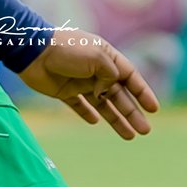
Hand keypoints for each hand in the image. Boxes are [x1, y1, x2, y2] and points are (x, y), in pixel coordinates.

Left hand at [17, 31, 159, 138]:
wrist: (33, 51)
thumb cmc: (67, 50)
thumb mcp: (97, 57)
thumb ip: (110, 75)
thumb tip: (109, 90)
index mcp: (107, 57)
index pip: (130, 77)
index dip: (143, 93)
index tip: (154, 109)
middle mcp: (96, 70)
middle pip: (120, 95)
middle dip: (133, 113)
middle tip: (145, 131)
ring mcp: (80, 82)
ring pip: (103, 104)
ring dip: (117, 120)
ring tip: (130, 136)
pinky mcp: (64, 92)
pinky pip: (80, 106)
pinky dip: (88, 114)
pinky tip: (96, 122)